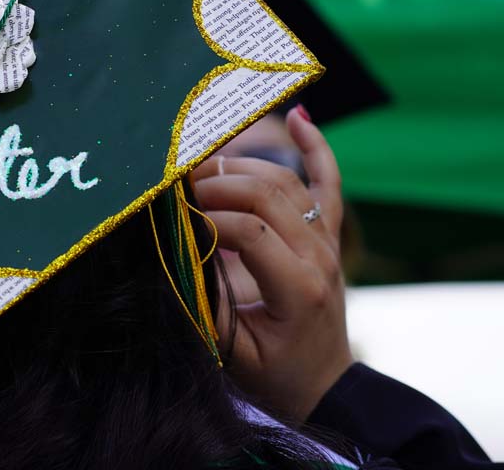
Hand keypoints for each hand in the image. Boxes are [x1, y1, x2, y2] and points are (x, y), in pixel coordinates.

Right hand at [190, 106, 351, 421]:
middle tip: (179, 189)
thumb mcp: (234, 354)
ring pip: (286, 182)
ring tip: (201, 170)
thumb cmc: (274, 376)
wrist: (324, 386)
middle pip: (268, 194)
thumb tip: (178, 253)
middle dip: (217, 183)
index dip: (208, 217)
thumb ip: (207, 305)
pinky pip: (328, 183)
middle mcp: (319, 256)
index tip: (175, 218)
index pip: (251, 230)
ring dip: (242, 167)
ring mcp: (328, 242)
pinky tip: (300, 117)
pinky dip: (316, 148)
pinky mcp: (329, 235)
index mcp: (298, 288)